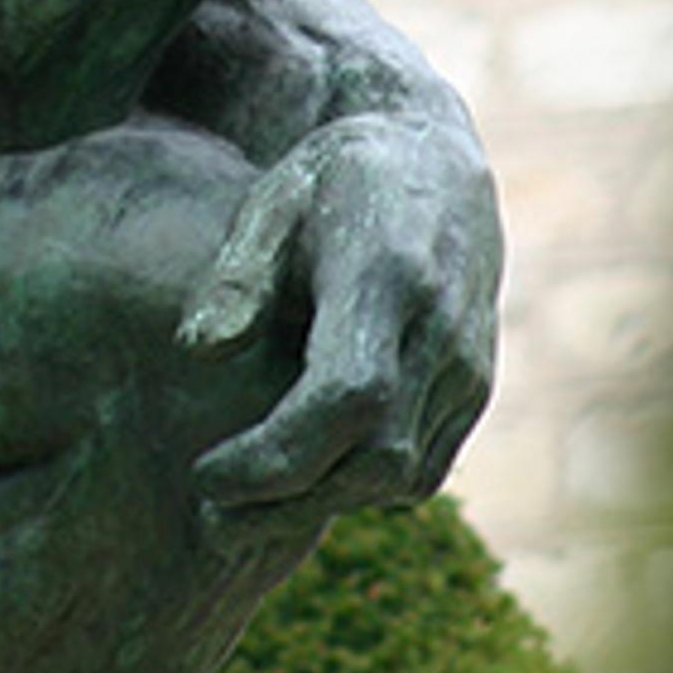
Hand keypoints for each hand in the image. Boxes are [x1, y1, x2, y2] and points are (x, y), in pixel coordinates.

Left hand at [176, 110, 501, 537]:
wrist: (435, 159)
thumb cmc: (335, 178)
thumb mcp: (274, 199)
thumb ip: (237, 274)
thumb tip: (198, 351)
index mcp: (389, 276)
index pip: (346, 397)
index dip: (276, 455)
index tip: (205, 474)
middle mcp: (443, 330)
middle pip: (375, 457)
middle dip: (287, 502)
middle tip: (208, 514)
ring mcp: (469, 365)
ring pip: (403, 477)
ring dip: (320, 505)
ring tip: (240, 511)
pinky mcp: (474, 388)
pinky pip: (424, 467)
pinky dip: (361, 489)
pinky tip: (299, 483)